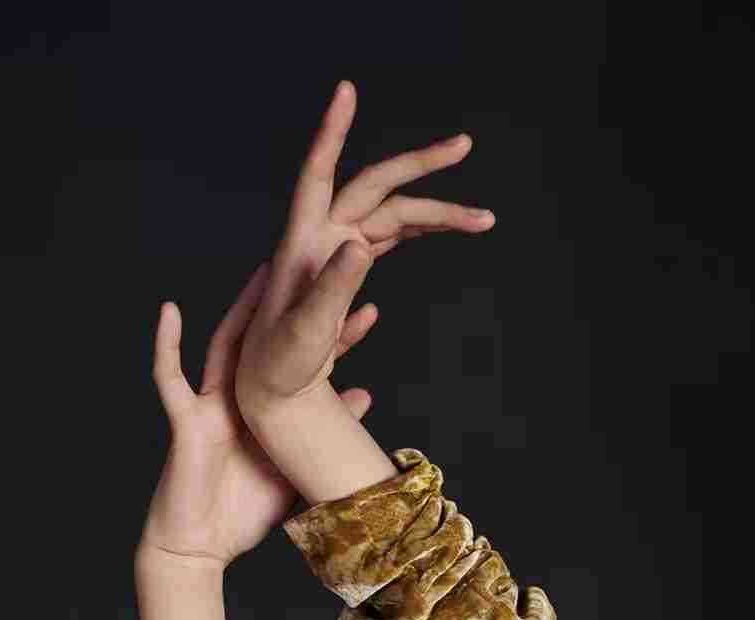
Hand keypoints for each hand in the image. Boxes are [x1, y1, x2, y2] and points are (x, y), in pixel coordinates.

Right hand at [137, 258, 377, 570]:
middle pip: (266, 346)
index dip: (334, 342)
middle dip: (289, 311)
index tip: (369, 315)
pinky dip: (166, 346)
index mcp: (265, 413)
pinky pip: (170, 379)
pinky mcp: (184, 424)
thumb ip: (321, 435)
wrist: (201, 550)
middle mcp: (238, 403)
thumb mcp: (294, 470)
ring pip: (223, 348)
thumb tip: (366, 394)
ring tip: (261, 272)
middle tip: (319, 269)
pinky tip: (169, 311)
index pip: (302, 367)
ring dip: (240, 311)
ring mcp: (209, 409)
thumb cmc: (241, 516)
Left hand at [235, 78, 494, 414]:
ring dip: (435, 216)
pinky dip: (416, 236)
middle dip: (423, 167)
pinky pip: (386, 245)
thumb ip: (333, 290)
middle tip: (466, 144)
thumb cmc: (281, 367)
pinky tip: (441, 234)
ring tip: (483, 220)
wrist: (272, 395)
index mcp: (305, 243)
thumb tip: (360, 245)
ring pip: (391, 219)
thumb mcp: (307, 332)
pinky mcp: (345, 277)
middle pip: (378, 191)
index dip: (333, 130)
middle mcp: (321, 240)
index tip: (346, 90)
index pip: (320, 173)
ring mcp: (334, 256)